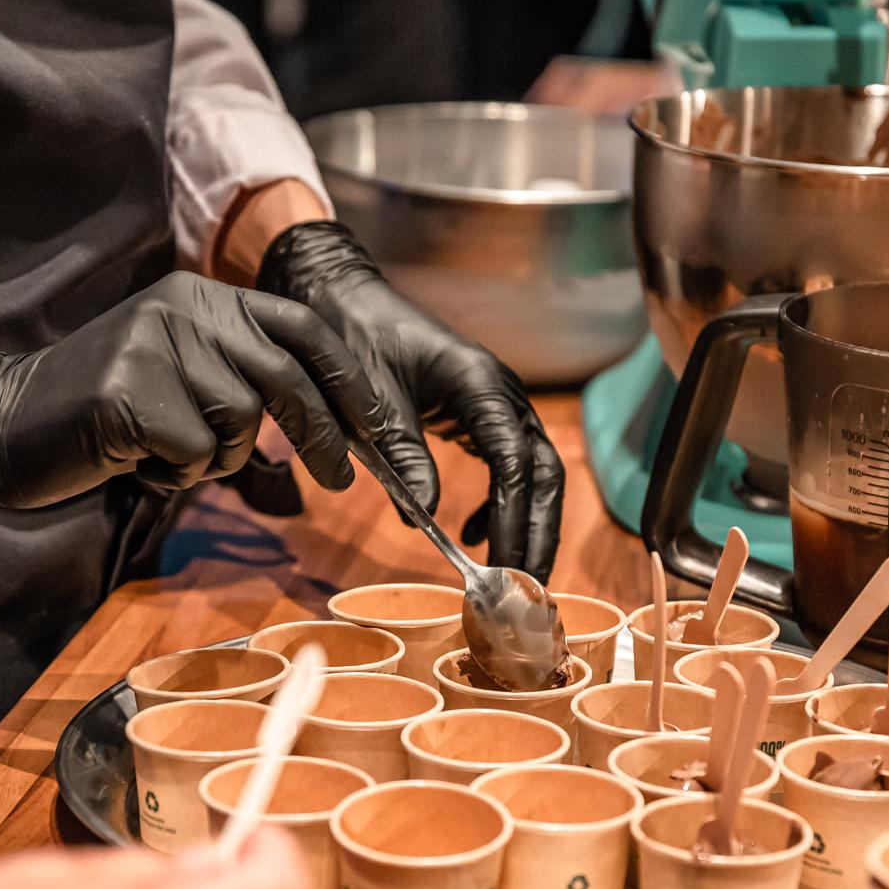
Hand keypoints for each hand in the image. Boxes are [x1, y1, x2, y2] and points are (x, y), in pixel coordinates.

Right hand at [0, 272, 393, 508]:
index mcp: (203, 298)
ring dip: (214, 460)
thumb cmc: (100, 416)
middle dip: (325, 437)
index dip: (350, 382)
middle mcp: (184, 310)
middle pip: (287, 379)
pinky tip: (131, 459)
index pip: (303, 331)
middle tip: (344, 481)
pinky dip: (173, 475)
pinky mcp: (129, 392)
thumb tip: (336, 426)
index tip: (384, 430)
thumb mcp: (180, 376)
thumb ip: (243, 380)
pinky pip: (194, 455)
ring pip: (240, 426)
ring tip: (162, 451)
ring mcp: (154, 346)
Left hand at [258, 222, 564, 579]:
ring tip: (510, 574)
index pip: (516, 461)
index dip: (516, 518)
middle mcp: (503, 394)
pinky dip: (500, 506)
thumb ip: (403, 456)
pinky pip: (511, 468)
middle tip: (525, 589)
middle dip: (538, 533)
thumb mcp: (372, 403)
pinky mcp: (483, 416)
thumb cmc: (356, 339)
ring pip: (534, 474)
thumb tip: (424, 521)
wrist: (345, 299)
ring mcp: (498, 405)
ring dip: (527, 525)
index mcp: (481, 384)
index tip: (506, 566)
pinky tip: (470, 533)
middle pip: (542, 473)